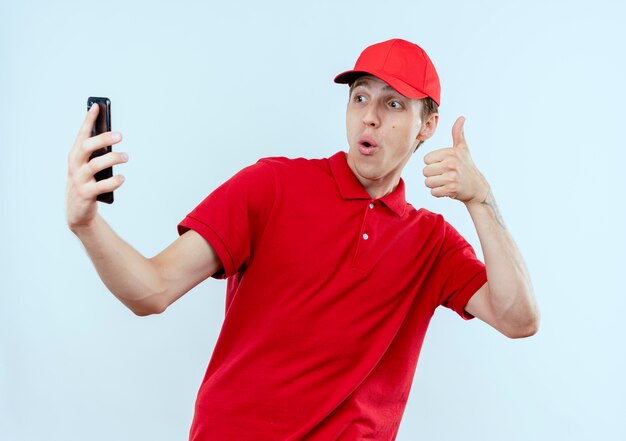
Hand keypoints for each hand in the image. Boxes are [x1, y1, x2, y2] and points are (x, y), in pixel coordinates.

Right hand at [66, 103, 127, 230]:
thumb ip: (97, 154)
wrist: (76, 211)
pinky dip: (113, 182)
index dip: (89, 120)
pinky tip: (122, 178)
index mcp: (75, 155)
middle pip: (86, 147)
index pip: (81, 134)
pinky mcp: (85, 194)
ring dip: (112, 159)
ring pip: (94, 165)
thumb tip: (113, 138)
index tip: (97, 106)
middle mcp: (74, 165)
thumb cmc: (86, 183)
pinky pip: (100, 186)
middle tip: (120, 136)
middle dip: (102, 139)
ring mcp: (79, 180)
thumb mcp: (88, 166)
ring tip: (126, 156)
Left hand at [422, 116, 488, 204]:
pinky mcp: (451, 189)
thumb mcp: (462, 149)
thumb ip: (458, 133)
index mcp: (450, 153)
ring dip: (434, 185)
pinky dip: (438, 193)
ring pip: (428, 182)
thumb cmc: (466, 166)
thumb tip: (461, 117)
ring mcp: (451, 177)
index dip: (432, 163)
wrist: (477, 187)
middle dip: (432, 175)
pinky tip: (447, 189)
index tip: (443, 165)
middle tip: (444, 175)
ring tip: (445, 182)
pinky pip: (433, 192)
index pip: (426, 159)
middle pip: (425, 171)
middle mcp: (450, 164)